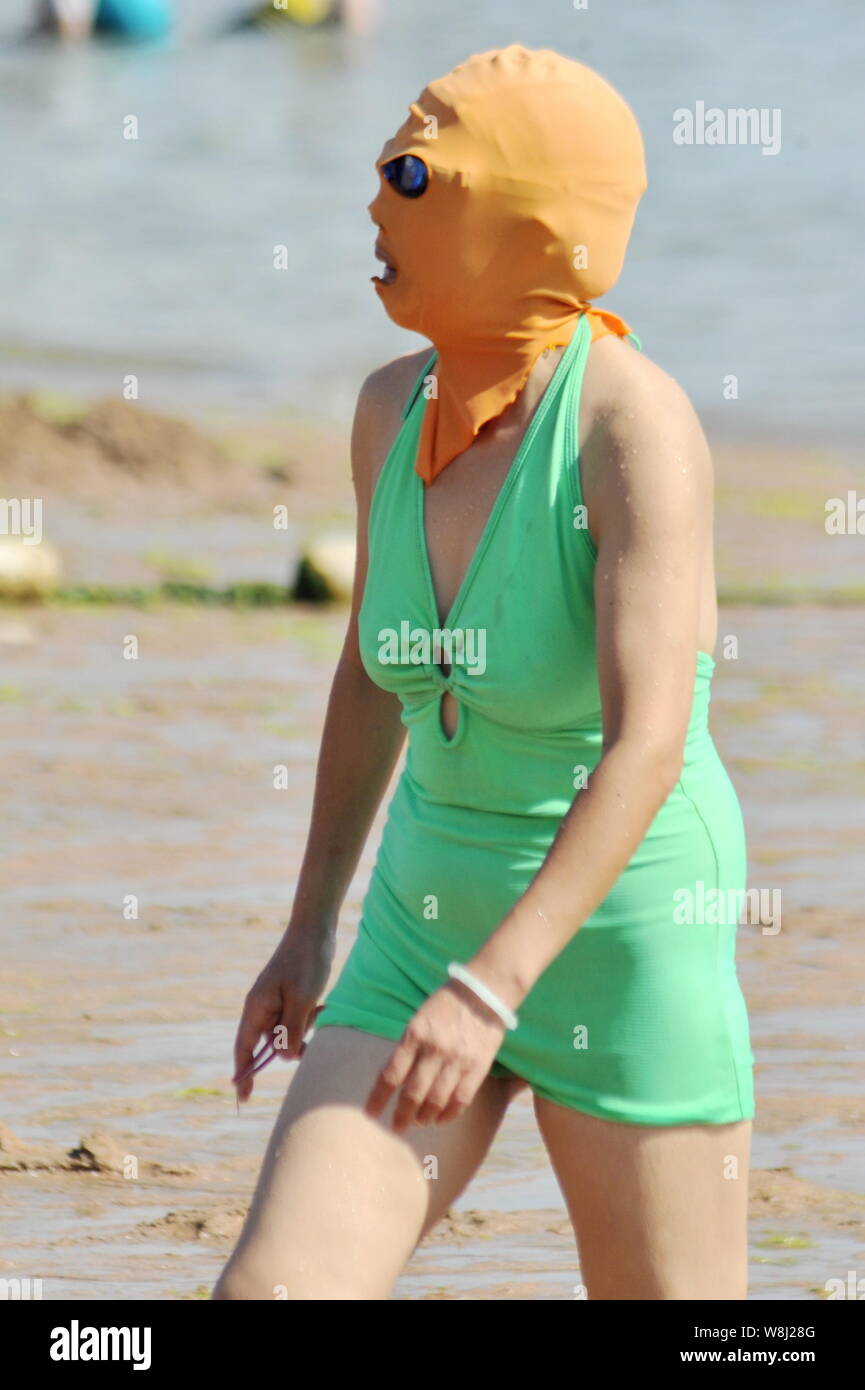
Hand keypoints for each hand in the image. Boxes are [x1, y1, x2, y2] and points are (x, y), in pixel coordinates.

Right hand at [232, 929, 333, 1103]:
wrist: (315, 930)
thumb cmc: (306, 962)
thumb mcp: (301, 999)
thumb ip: (291, 1030)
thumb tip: (284, 1058)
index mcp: (257, 1008)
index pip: (244, 1048)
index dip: (243, 1074)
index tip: (243, 1098)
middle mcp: (262, 1007)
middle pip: (268, 1044)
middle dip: (288, 1046)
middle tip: (308, 1038)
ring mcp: (276, 1003)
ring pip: (286, 1034)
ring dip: (303, 1031)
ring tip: (317, 1009)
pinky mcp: (291, 998)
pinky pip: (296, 1021)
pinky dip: (308, 1020)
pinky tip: (321, 1004)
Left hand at [365, 980, 506, 1130]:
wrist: (484, 992)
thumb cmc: (446, 1004)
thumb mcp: (419, 1018)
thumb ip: (408, 1047)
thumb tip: (395, 1078)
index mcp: (415, 1034)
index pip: (391, 1074)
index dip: (379, 1098)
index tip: (372, 1113)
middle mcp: (435, 1049)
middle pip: (413, 1094)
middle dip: (402, 1115)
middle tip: (397, 1127)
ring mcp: (457, 1059)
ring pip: (436, 1101)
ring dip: (425, 1117)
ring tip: (420, 1122)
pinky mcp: (478, 1067)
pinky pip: (461, 1099)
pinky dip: (449, 1114)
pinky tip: (441, 1119)